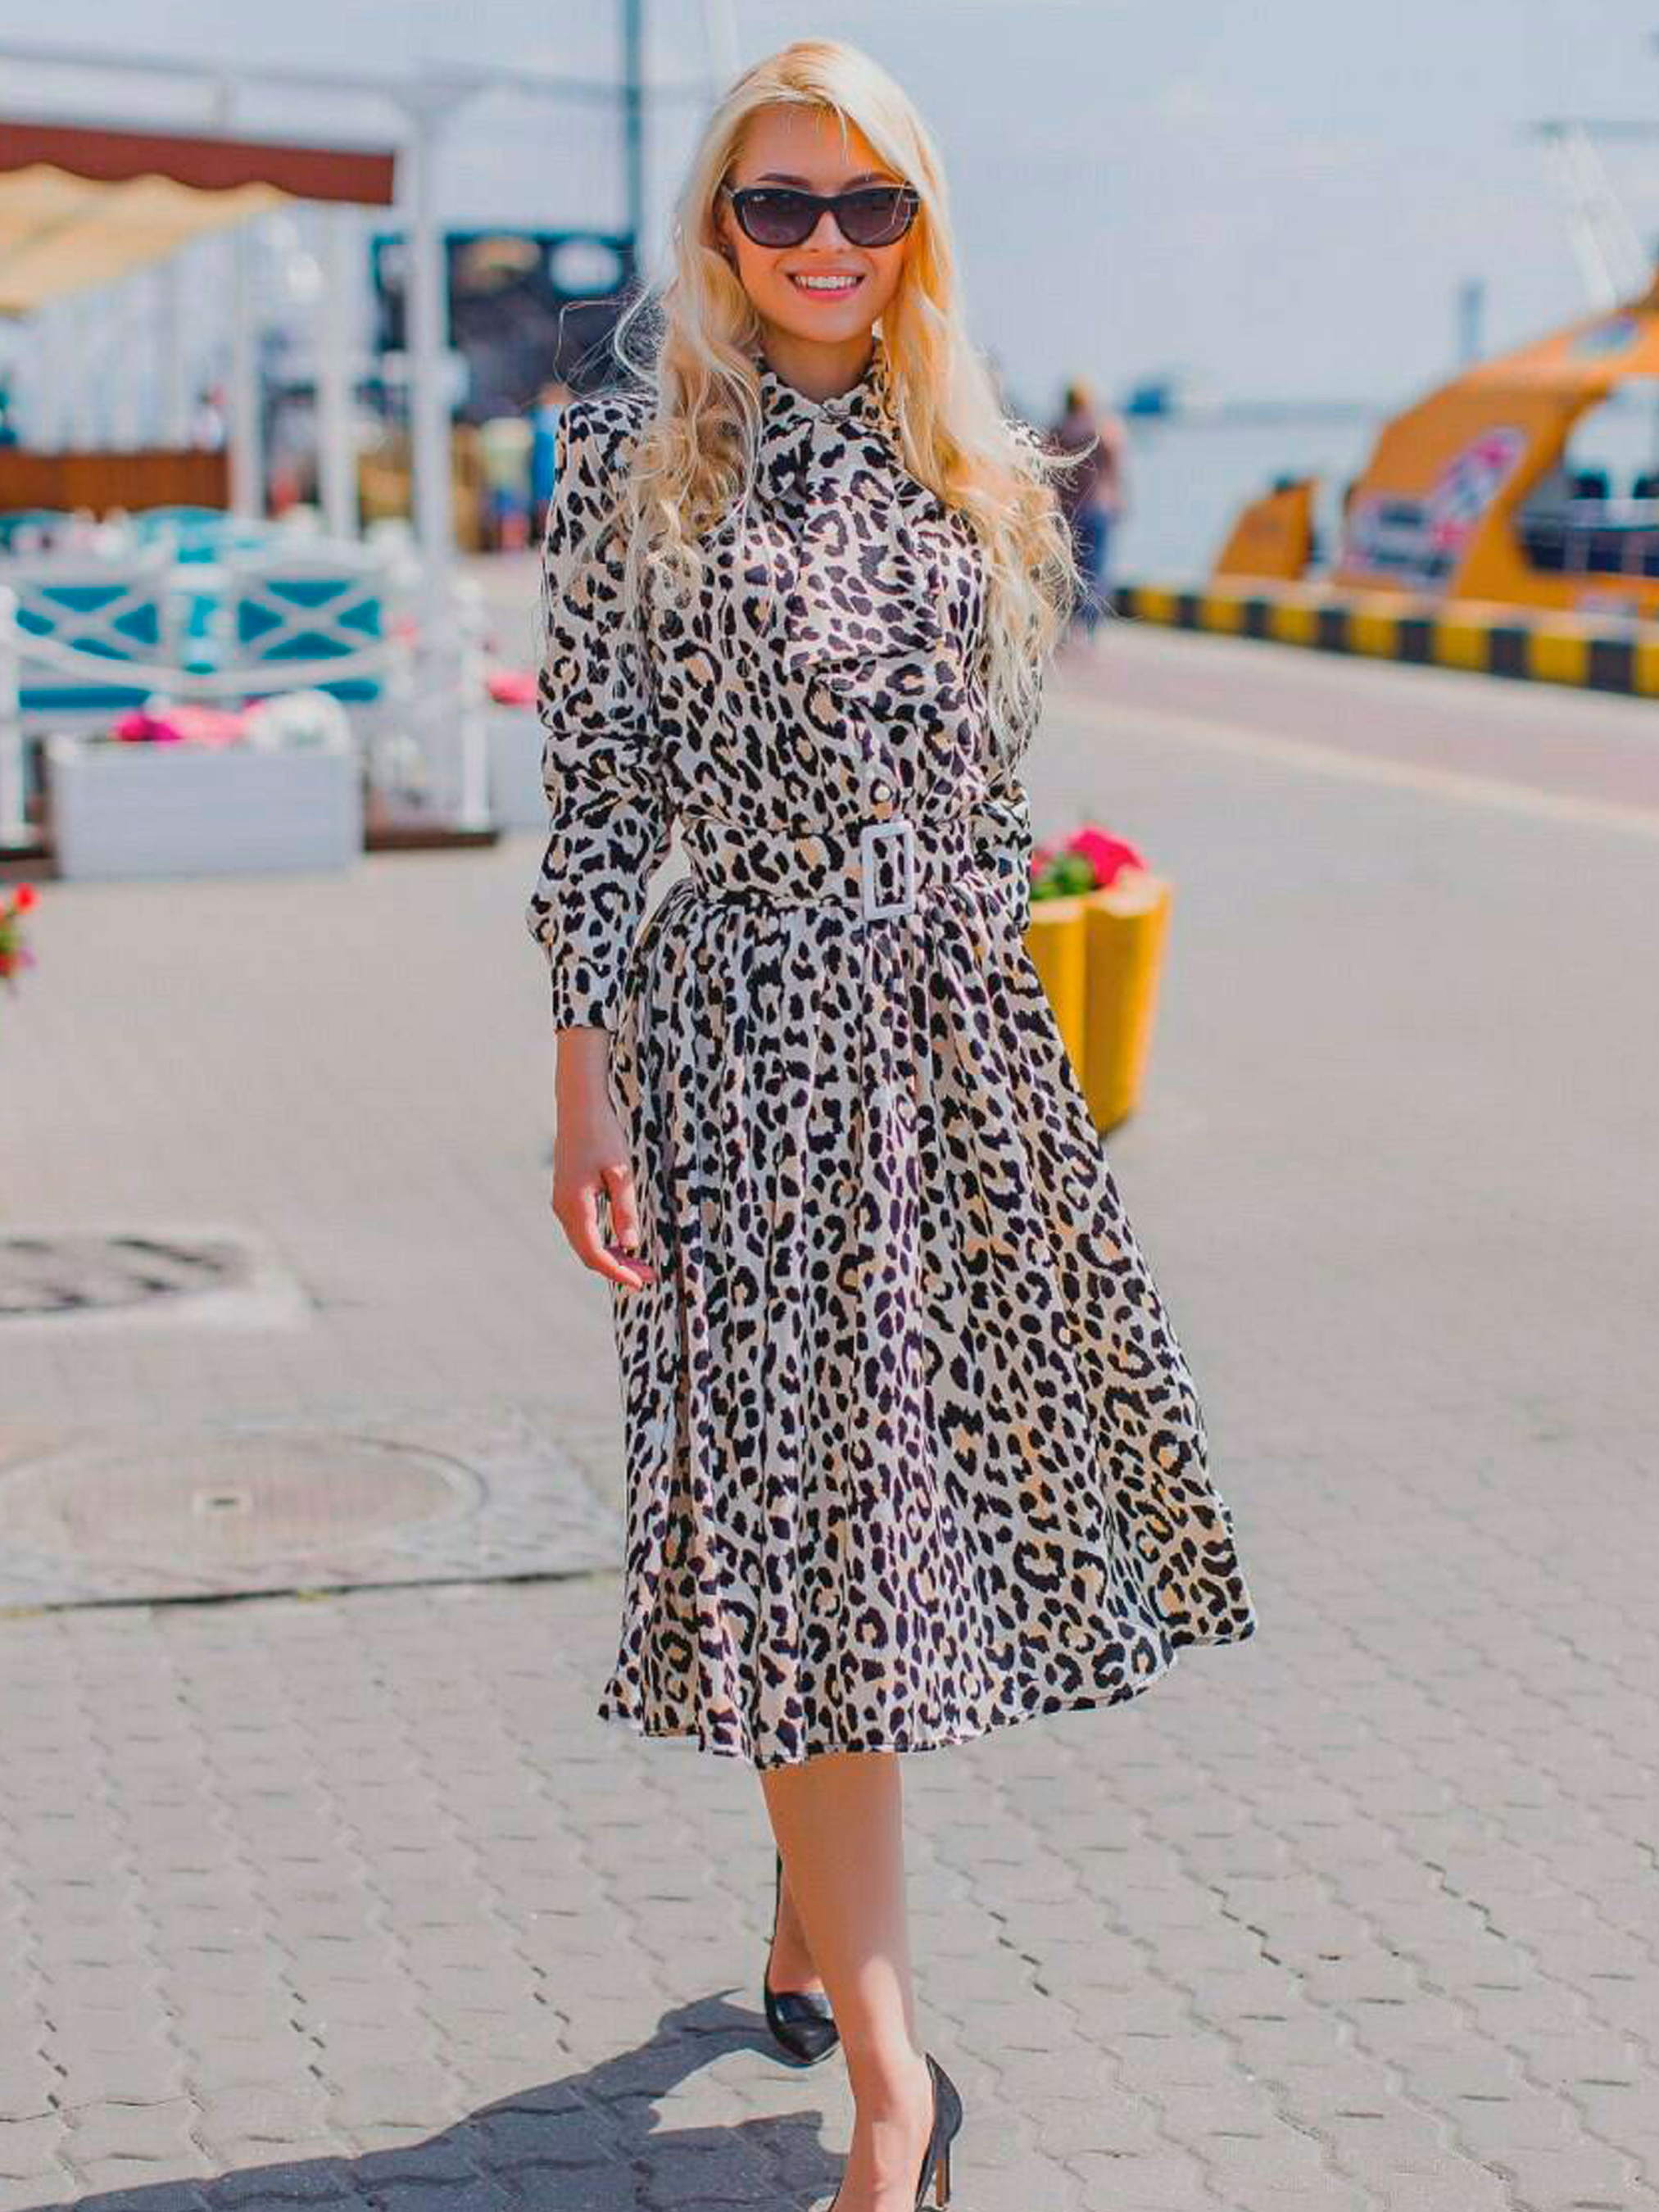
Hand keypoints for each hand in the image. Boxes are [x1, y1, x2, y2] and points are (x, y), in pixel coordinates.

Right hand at [550, 1027, 656, 1292]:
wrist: (579, 1106)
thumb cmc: (602, 1134)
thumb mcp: (621, 1173)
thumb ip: (625, 1210)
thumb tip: (630, 1245)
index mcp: (575, 1205)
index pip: (595, 1253)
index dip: (618, 1272)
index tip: (641, 1282)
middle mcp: (563, 1209)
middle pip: (588, 1253)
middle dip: (618, 1267)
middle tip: (648, 1276)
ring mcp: (562, 1203)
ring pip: (585, 1242)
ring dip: (611, 1256)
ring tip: (640, 1264)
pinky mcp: (567, 1196)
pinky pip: (583, 1229)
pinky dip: (602, 1241)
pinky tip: (622, 1243)